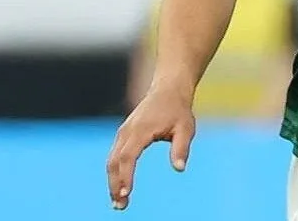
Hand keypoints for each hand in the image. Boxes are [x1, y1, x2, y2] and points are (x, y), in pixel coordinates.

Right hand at [106, 84, 195, 210]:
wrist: (168, 90)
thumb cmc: (178, 110)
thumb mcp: (186, 128)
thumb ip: (182, 148)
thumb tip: (180, 168)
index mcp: (141, 130)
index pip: (128, 156)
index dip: (125, 176)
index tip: (126, 193)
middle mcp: (128, 131)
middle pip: (114, 162)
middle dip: (115, 184)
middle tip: (120, 206)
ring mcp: (123, 132)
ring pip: (111, 160)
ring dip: (113, 181)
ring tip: (119, 202)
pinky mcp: (124, 134)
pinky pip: (115, 156)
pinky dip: (114, 172)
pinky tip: (120, 186)